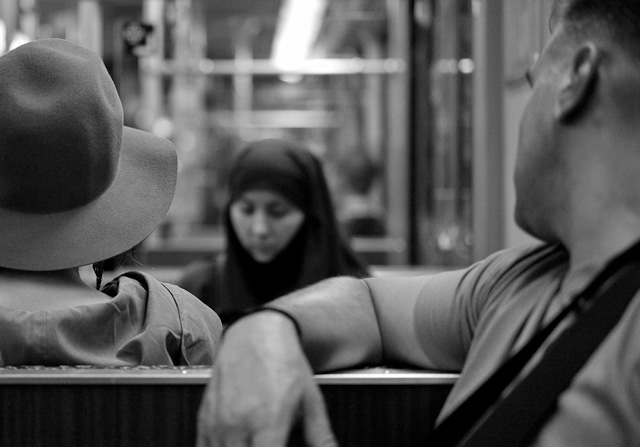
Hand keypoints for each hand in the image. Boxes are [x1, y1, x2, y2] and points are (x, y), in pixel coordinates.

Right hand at [196, 312, 337, 446]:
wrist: (257, 333)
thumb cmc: (284, 364)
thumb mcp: (311, 400)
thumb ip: (320, 435)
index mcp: (268, 422)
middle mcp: (238, 424)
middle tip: (269, 443)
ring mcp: (218, 422)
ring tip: (254, 441)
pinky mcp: (204, 418)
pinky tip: (236, 443)